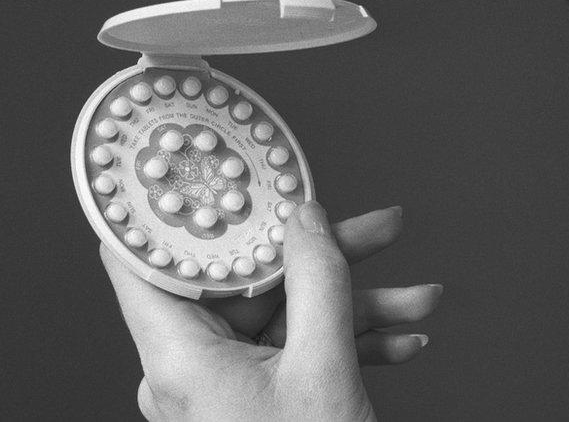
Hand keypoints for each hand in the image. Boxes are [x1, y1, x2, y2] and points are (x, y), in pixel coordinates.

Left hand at [100, 201, 442, 420]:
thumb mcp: (325, 368)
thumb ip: (318, 280)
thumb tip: (308, 219)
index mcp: (181, 359)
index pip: (151, 259)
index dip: (184, 209)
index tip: (216, 169)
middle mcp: (192, 370)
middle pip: (250, 283)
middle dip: (324, 258)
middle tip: (374, 227)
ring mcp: (225, 388)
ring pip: (286, 316)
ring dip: (356, 304)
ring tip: (418, 297)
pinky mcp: (256, 401)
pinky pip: (298, 351)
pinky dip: (348, 340)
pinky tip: (401, 339)